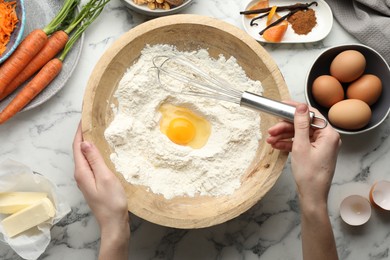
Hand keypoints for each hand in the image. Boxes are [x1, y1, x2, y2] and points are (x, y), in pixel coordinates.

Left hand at [73, 123, 129, 259]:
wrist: (114, 223)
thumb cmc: (112, 201)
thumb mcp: (105, 177)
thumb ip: (95, 160)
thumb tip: (85, 143)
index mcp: (82, 171)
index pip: (77, 146)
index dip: (80, 131)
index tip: (85, 117)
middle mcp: (81, 174)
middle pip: (79, 150)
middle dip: (83, 135)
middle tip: (92, 121)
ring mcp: (86, 179)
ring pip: (85, 157)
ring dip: (89, 144)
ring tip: (98, 131)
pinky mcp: (93, 183)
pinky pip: (91, 163)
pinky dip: (94, 153)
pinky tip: (103, 151)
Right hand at [266, 102, 340, 206]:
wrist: (312, 196)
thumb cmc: (309, 175)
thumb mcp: (301, 146)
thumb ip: (301, 125)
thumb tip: (301, 107)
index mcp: (329, 135)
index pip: (311, 114)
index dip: (295, 109)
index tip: (282, 105)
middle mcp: (327, 138)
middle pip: (303, 125)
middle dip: (285, 127)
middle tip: (271, 129)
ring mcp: (320, 146)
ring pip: (300, 135)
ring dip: (284, 136)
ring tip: (270, 139)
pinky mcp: (314, 153)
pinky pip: (300, 144)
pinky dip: (288, 144)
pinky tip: (276, 145)